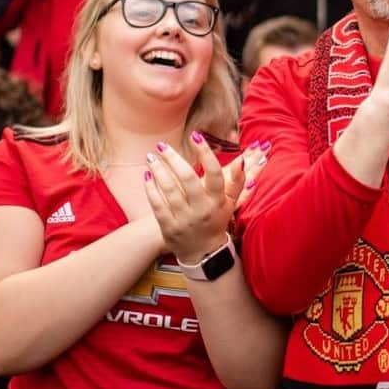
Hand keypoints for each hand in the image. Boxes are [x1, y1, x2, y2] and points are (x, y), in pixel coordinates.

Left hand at [145, 137, 268, 262]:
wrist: (203, 253)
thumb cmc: (216, 220)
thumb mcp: (230, 202)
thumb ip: (237, 180)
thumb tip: (241, 160)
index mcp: (217, 200)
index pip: (214, 173)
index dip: (205, 152)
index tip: (195, 135)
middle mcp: (201, 209)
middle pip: (187, 178)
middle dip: (173, 158)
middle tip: (162, 145)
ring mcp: (184, 219)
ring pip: (169, 190)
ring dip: (158, 170)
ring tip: (151, 157)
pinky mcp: (169, 228)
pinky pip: (157, 204)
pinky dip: (150, 188)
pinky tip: (147, 175)